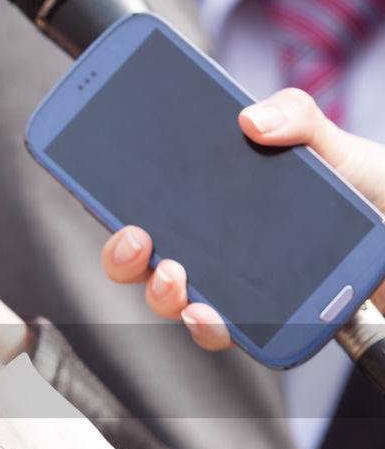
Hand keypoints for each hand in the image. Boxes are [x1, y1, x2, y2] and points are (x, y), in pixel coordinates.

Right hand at [101, 88, 384, 349]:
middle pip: (142, 258)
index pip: (152, 200)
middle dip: (122, 254)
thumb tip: (250, 120)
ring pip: (169, 297)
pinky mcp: (260, 320)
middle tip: (135, 238)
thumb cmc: (373, 193)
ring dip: (157, 291)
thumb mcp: (336, 145)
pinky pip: (218, 330)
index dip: (111, 196)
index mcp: (217, 201)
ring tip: (173, 274)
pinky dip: (205, 325)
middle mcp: (214, 248)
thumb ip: (297, 118)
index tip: (92, 184)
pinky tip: (207, 312)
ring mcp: (233, 286)